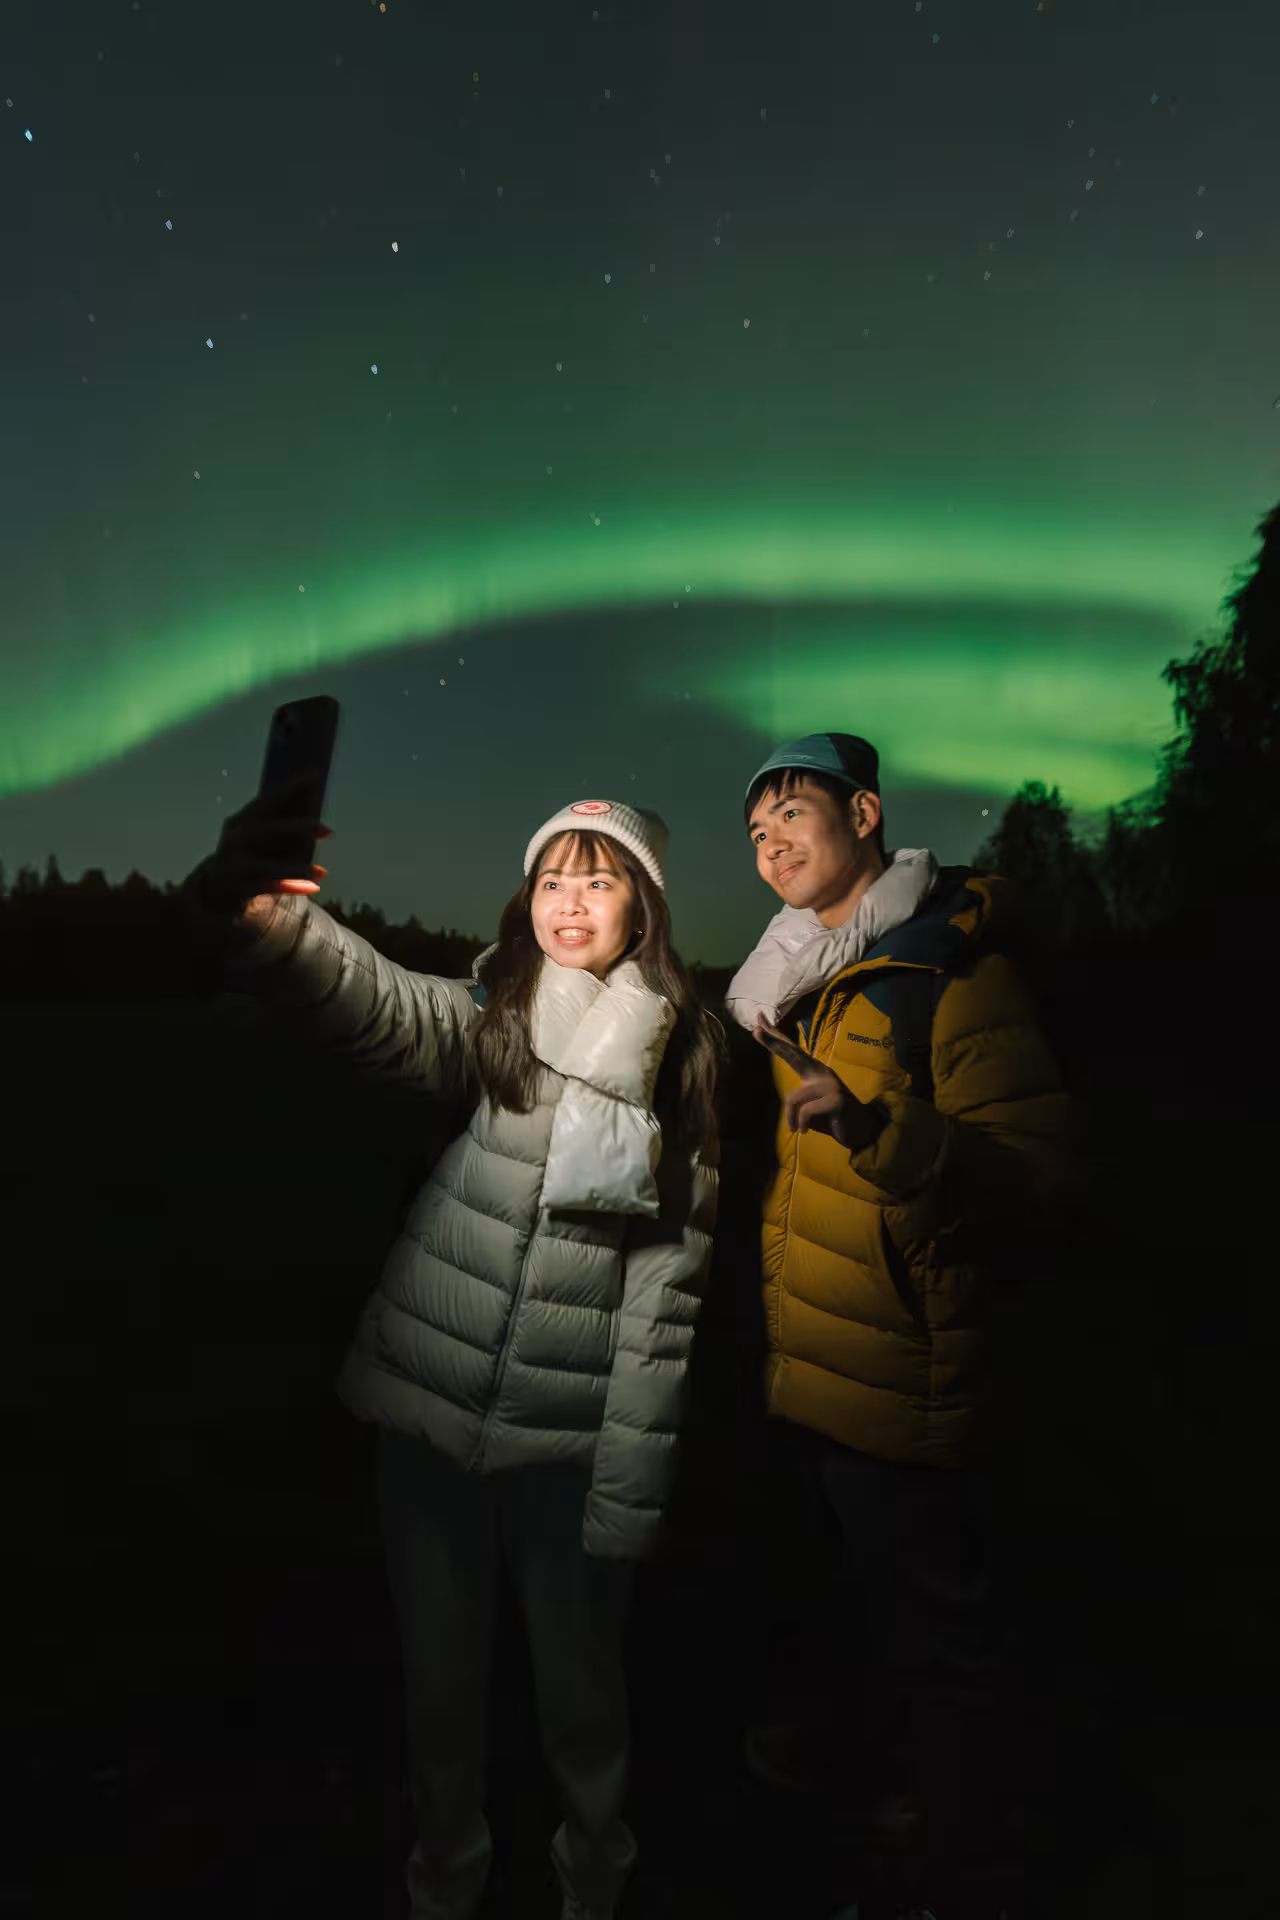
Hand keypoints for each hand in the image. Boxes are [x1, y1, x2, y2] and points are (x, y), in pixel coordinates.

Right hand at [201, 773, 333, 925]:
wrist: (220, 887)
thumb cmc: (252, 853)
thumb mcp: (264, 834)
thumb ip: (285, 821)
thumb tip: (318, 811)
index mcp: (243, 819)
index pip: (268, 800)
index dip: (291, 788)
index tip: (315, 776)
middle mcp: (235, 839)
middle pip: (266, 831)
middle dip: (296, 829)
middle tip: (327, 830)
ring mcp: (234, 865)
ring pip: (267, 866)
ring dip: (295, 869)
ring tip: (322, 872)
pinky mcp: (238, 888)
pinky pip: (267, 887)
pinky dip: (290, 887)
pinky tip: (312, 887)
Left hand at [752, 1014, 885, 1151]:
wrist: (860, 1131)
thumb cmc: (831, 1119)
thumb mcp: (809, 1107)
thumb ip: (797, 1098)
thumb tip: (788, 1100)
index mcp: (813, 1072)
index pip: (791, 1051)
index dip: (775, 1036)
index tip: (759, 1020)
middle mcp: (821, 1073)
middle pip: (793, 1054)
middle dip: (773, 1043)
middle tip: (756, 1030)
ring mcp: (830, 1084)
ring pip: (793, 1098)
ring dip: (791, 1118)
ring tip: (795, 1129)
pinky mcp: (836, 1100)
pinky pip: (805, 1112)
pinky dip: (801, 1125)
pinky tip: (806, 1131)